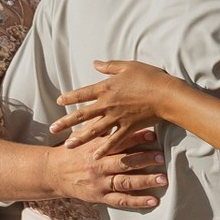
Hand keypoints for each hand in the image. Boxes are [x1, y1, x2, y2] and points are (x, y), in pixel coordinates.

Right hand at [47, 126, 166, 210]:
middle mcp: (99, 166)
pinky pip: (121, 201)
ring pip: (125, 182)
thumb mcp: (83, 138)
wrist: (52, 172)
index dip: (135, 138)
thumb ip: (100, 128)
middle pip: (123, 162)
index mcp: (95, 149)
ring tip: (163, 178)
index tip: (152, 133)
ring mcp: (100, 183)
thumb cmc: (73, 152)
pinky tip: (153, 201)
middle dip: (143, 159)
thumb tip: (118, 113)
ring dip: (145, 181)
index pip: (117, 142)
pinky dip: (138, 202)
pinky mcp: (101, 197)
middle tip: (161, 156)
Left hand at [53, 60, 175, 146]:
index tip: (59, 101)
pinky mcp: (129, 128)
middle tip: (53, 129)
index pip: (82, 93)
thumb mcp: (128, 66)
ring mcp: (117, 118)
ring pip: (94, 130)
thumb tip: (94, 63)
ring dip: (80, 138)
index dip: (69, 97)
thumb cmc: (150, 77)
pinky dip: (105, 148)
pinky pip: (114, 140)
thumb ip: (109, 66)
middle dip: (66, 122)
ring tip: (68, 145)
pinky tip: (96, 155)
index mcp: (105, 88)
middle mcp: (107, 104)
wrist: (166, 95)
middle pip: (82, 114)